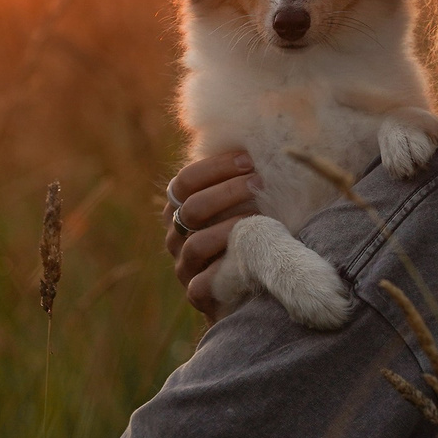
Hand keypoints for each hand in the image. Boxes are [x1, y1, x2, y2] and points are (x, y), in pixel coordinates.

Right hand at [164, 150, 257, 321]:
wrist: (250, 290)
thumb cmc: (250, 236)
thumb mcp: (242, 204)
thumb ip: (240, 180)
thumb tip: (261, 143)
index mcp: (181, 209)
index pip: (184, 181)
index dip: (214, 167)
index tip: (248, 159)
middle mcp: (176, 236)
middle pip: (191, 207)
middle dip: (227, 191)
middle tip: (260, 182)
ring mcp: (184, 266)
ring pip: (197, 243)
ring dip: (231, 227)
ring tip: (262, 216)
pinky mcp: (197, 294)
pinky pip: (202, 282)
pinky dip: (226, 266)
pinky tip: (251, 256)